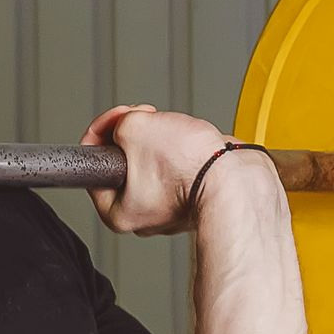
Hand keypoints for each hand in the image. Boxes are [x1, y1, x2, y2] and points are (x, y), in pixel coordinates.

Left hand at [81, 103, 276, 236]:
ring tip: (177, 134)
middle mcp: (142, 217)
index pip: (93, 162)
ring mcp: (169, 208)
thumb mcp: (134, 128)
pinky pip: (178, 166)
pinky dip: (184, 151)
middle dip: (136, 132)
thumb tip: (124, 124)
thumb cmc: (191, 167)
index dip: (103, 129)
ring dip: (161, 138)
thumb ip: (118, 123)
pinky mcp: (193, 197)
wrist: (240, 179)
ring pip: (153, 160)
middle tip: (148, 121)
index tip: (117, 116)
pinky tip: (193, 146)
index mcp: (115, 212)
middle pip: (125, 160)